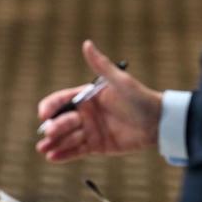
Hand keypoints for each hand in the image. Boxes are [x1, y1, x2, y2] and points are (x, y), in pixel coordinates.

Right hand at [36, 41, 162, 162]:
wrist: (158, 123)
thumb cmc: (140, 98)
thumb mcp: (120, 82)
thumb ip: (101, 65)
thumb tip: (87, 43)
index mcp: (86, 96)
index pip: (62, 100)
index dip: (50, 106)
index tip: (43, 114)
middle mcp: (85, 113)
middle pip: (61, 120)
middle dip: (53, 127)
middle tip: (48, 133)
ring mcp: (89, 130)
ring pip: (66, 137)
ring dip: (53, 143)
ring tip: (43, 149)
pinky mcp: (96, 146)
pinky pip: (76, 151)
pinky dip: (64, 154)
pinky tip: (53, 157)